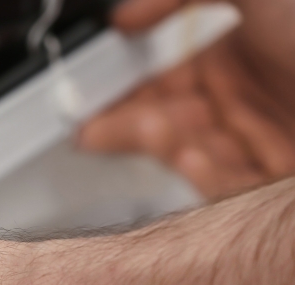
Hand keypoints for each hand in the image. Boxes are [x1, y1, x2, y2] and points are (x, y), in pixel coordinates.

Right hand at [79, 0, 294, 197]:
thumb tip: (123, 17)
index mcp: (233, 58)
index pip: (158, 80)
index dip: (119, 89)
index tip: (86, 94)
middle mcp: (244, 101)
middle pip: (165, 123)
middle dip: (126, 127)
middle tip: (92, 129)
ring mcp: (262, 142)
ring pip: (192, 156)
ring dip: (163, 147)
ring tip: (149, 129)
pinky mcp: (278, 178)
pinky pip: (231, 190)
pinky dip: (205, 179)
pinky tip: (190, 159)